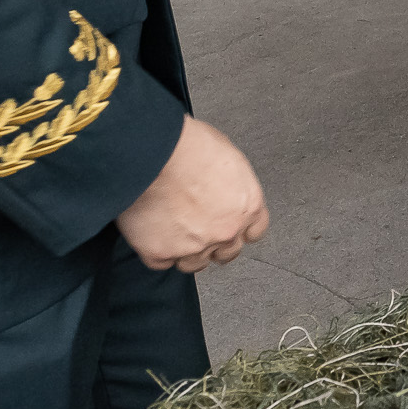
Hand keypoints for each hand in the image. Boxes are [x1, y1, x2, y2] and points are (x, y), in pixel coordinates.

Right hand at [117, 116, 269, 272]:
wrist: (152, 153)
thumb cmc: (188, 145)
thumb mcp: (227, 157)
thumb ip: (232, 184)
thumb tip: (225, 189)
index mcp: (247, 205)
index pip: (255, 231)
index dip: (241, 229)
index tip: (232, 226)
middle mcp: (225, 230)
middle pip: (227, 251)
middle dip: (215, 242)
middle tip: (199, 226)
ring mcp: (193, 246)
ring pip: (194, 263)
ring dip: (186, 251)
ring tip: (172, 229)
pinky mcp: (160, 253)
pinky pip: (161, 262)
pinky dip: (156, 251)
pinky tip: (153, 232)